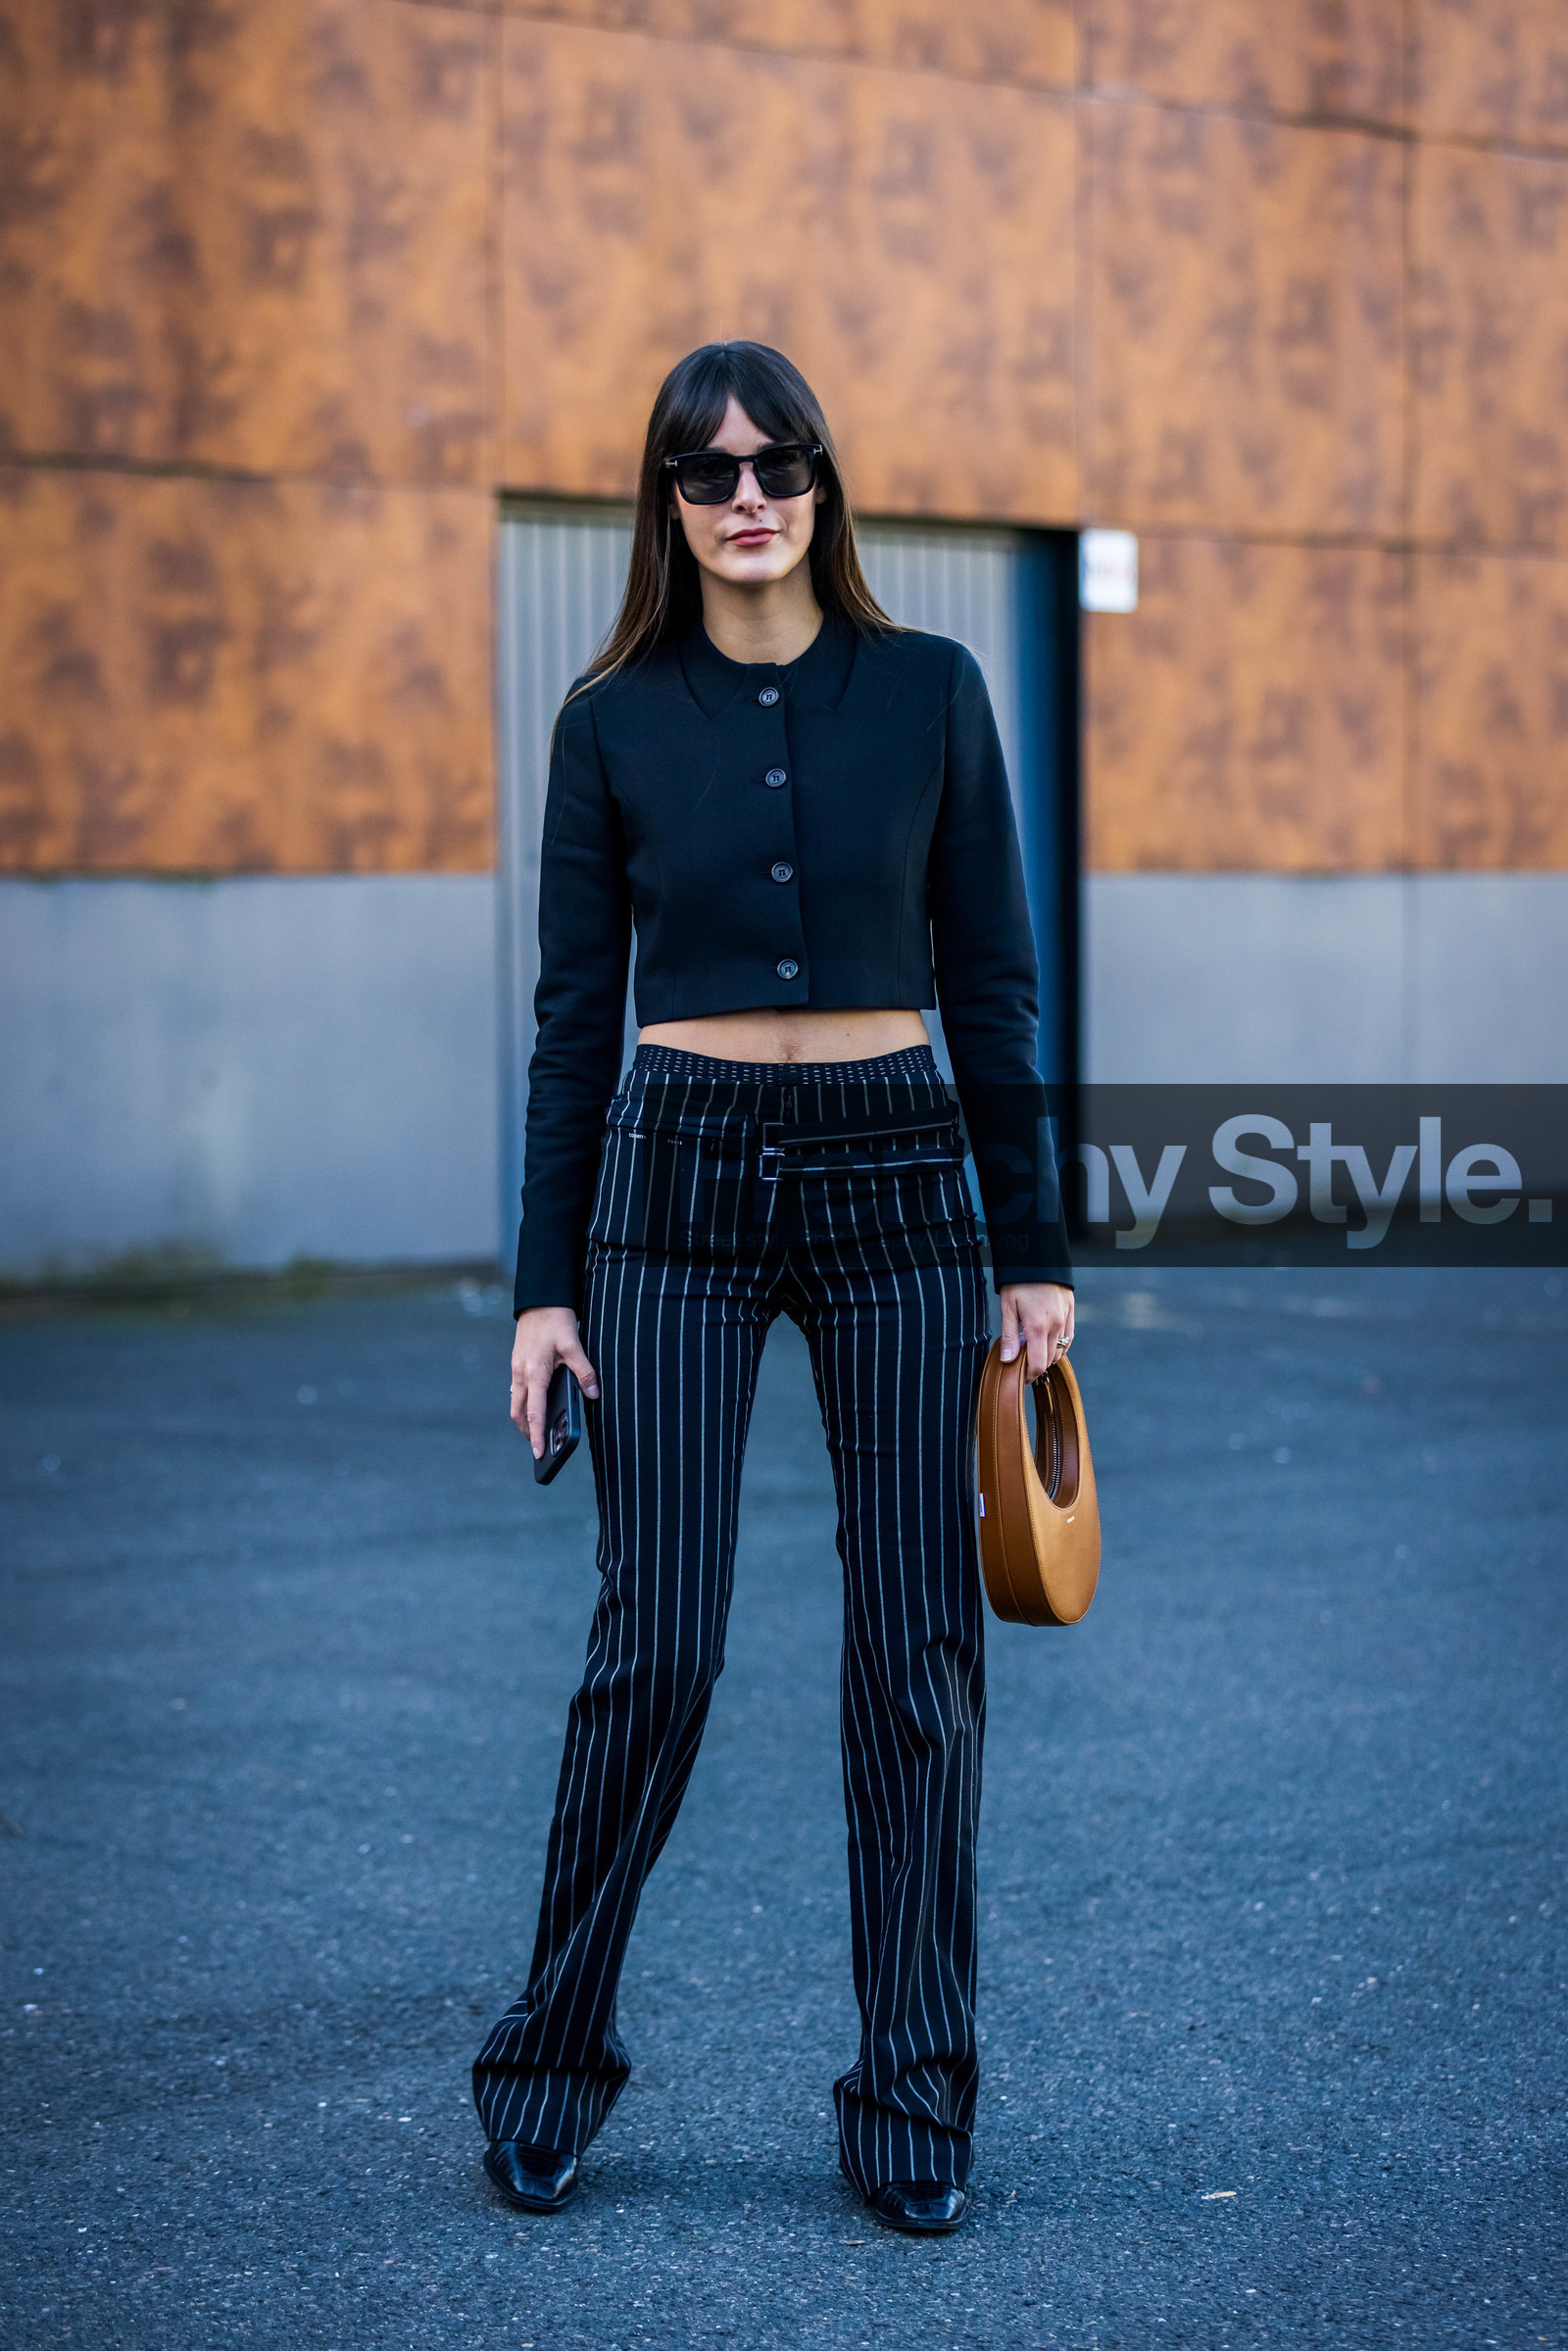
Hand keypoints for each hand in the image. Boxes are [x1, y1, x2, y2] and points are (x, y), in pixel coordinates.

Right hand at [511, 1308, 598, 1458]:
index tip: (539, 1454)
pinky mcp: (517, 1363)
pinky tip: (536, 1405)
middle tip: (539, 1448)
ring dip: (524, 1418)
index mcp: (534, 1373)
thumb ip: (584, 1370)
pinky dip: (524, 1403)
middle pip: (519, 1412)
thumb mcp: (573, 1344)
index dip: (537, 1435)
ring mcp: (516, 1369)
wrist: (538, 1299)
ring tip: (538, 1432)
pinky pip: (517, 1390)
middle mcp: (521, 1374)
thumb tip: (593, 1394)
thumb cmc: (555, 1320)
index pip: (534, 1412)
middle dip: (527, 1432)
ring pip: (516, 1402)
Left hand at [998, 1282, 1073, 1380]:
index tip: (1019, 1376)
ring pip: (1060, 1351)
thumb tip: (1008, 1361)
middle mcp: (1055, 1325)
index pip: (1038, 1364)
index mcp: (1037, 1327)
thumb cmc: (1019, 1282)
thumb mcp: (1008, 1307)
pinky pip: (1068, 1338)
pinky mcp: (1071, 1312)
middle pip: (1049, 1360)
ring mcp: (1065, 1319)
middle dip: (1036, 1367)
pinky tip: (1048, 1343)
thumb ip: (1010, 1336)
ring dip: (1047, 1356)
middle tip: (1022, 1364)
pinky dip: (1059, 1346)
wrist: (1039, 1257)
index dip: (1028, 1375)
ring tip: (1032, 1351)